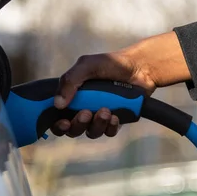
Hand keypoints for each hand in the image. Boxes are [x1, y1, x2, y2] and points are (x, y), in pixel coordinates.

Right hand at [51, 31, 190, 138]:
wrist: (139, 67)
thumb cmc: (110, 63)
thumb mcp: (86, 66)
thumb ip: (69, 81)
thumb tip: (57, 104)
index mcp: (72, 97)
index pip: (57, 117)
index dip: (57, 125)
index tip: (63, 122)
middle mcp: (83, 109)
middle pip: (73, 130)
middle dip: (78, 125)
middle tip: (86, 112)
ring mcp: (99, 116)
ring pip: (92, 132)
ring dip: (96, 125)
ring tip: (106, 111)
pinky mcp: (115, 120)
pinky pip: (109, 132)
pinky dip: (110, 127)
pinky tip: (115, 116)